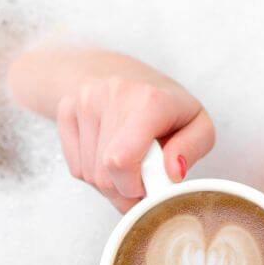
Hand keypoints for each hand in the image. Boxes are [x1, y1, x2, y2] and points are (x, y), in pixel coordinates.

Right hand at [56, 72, 215, 212]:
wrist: (124, 73)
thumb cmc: (165, 106)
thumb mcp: (197, 123)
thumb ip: (192, 149)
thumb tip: (172, 172)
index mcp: (149, 100)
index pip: (122, 161)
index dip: (133, 188)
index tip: (148, 187)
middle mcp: (112, 95)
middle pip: (104, 176)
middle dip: (124, 191)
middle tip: (141, 181)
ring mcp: (84, 101)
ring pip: (88, 176)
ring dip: (109, 183)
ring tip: (127, 164)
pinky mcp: (66, 109)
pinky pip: (75, 167)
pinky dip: (92, 173)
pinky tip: (107, 155)